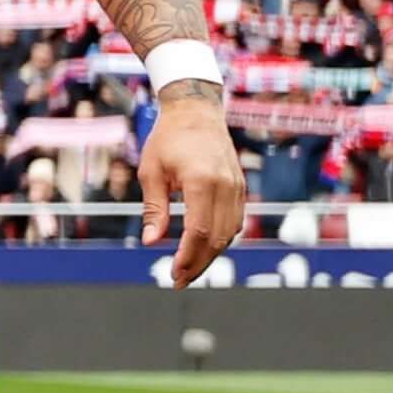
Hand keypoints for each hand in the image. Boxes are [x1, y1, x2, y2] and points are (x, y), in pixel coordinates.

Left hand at [138, 86, 245, 281]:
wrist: (196, 111)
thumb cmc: (168, 139)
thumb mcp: (151, 172)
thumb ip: (154, 209)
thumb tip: (151, 242)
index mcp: (202, 182)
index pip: (199, 232)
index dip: (188, 257)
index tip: (173, 274)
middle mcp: (226, 187)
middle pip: (217, 238)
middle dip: (199, 263)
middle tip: (179, 281)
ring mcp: (237, 188)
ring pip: (230, 233)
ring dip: (211, 255)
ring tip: (189, 270)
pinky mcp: (240, 188)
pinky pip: (235, 221)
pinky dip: (221, 239)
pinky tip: (204, 249)